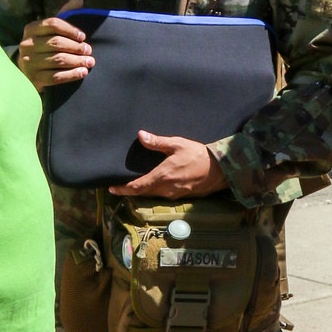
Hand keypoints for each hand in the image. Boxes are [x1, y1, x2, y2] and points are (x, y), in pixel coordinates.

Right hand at [17, 7, 94, 90]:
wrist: (27, 70)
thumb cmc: (43, 46)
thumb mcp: (50, 29)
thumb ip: (64, 14)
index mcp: (31, 28)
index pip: (53, 24)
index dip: (71, 29)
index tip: (83, 36)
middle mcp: (27, 44)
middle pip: (57, 43)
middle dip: (76, 47)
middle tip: (89, 50)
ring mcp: (29, 62)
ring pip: (58, 60)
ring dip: (77, 61)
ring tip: (90, 62)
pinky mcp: (34, 78)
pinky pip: (56, 77)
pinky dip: (72, 74)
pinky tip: (82, 72)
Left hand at [113, 132, 227, 199]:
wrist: (220, 170)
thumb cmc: (198, 155)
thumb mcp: (178, 144)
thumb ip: (158, 142)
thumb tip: (141, 135)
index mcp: (162, 176)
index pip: (137, 187)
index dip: (123, 189)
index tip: (112, 188)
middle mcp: (166, 189)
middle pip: (143, 193)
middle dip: (131, 190)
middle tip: (120, 185)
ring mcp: (174, 194)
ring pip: (153, 195)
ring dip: (143, 191)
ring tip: (134, 184)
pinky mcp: (181, 195)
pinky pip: (163, 195)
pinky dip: (154, 191)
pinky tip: (153, 183)